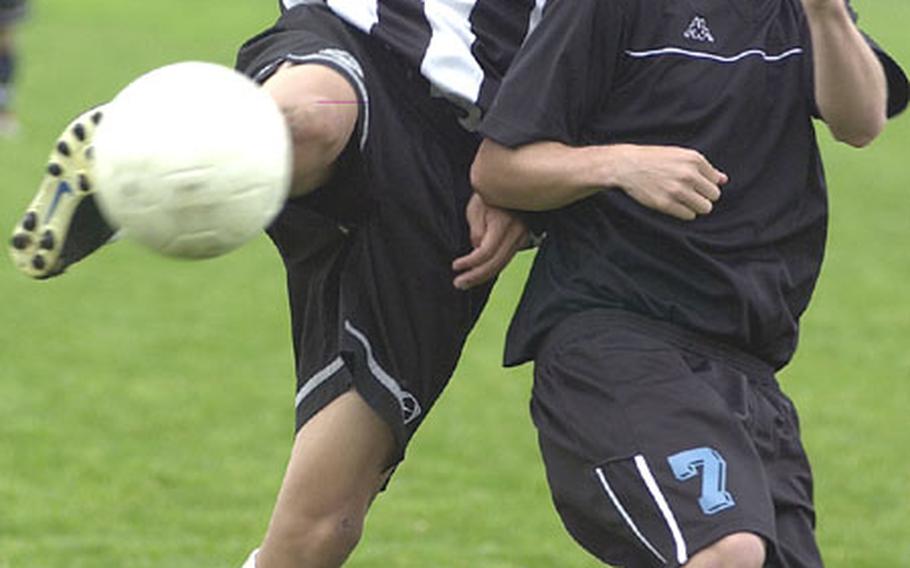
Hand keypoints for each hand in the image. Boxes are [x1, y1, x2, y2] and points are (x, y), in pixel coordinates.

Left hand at [452, 193, 527, 289]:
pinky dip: (493, 267)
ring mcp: (523, 237)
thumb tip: (476, 251)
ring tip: (465, 283)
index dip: (469, 263)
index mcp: (503, 224)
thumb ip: (476, 232)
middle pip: (496, 263)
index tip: (455, 266)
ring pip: (502, 263)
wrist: (515, 183)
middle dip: (476, 276)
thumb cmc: (490, 193)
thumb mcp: (476, 208)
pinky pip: (506, 257)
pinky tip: (480, 272)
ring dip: (483, 276)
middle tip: (458, 284)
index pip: (486, 252)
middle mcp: (517, 233)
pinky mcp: (524, 238)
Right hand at [607, 144, 727, 220]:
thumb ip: (704, 168)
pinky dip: (684, 212)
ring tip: (683, 201)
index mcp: (694, 159)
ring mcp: (677, 190)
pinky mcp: (666, 203)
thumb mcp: (680, 156)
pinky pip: (689, 215)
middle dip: (703, 197)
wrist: (627, 165)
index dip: (706, 185)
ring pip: (704, 208)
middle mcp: (688, 174)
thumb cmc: (654, 159)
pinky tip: (674, 205)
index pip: (716, 181)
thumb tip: (723, 179)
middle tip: (689, 194)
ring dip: (695, 206)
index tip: (694, 185)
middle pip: (713, 196)